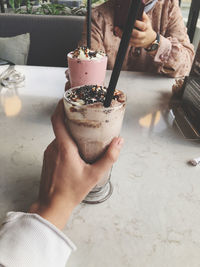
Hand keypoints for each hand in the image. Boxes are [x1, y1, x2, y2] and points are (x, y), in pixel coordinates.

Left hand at [30, 101, 123, 228]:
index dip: (60, 107)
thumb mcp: (94, 174)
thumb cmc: (72, 191)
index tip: (67, 99)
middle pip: (60, 126)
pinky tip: (76, 151)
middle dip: (71, 120)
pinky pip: (57, 145)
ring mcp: (48, 153)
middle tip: (84, 117)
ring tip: (83, 135)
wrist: (53, 204)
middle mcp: (53, 147)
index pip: (57, 120)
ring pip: (59, 137)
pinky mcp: (48, 159)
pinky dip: (65, 143)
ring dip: (70, 133)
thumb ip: (109, 158)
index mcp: (63, 147)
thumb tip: (119, 142)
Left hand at [115, 12, 156, 48]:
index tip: (129, 20)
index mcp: (146, 28)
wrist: (150, 39)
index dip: (136, 23)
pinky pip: (128, 43)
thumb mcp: (146, 20)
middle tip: (118, 27)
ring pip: (130, 40)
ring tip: (116, 30)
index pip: (142, 26)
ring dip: (122, 35)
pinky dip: (123, 39)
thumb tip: (136, 10)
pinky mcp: (136, 45)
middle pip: (136, 34)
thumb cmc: (146, 27)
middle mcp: (143, 35)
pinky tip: (118, 34)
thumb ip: (142, 15)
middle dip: (127, 31)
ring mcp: (140, 41)